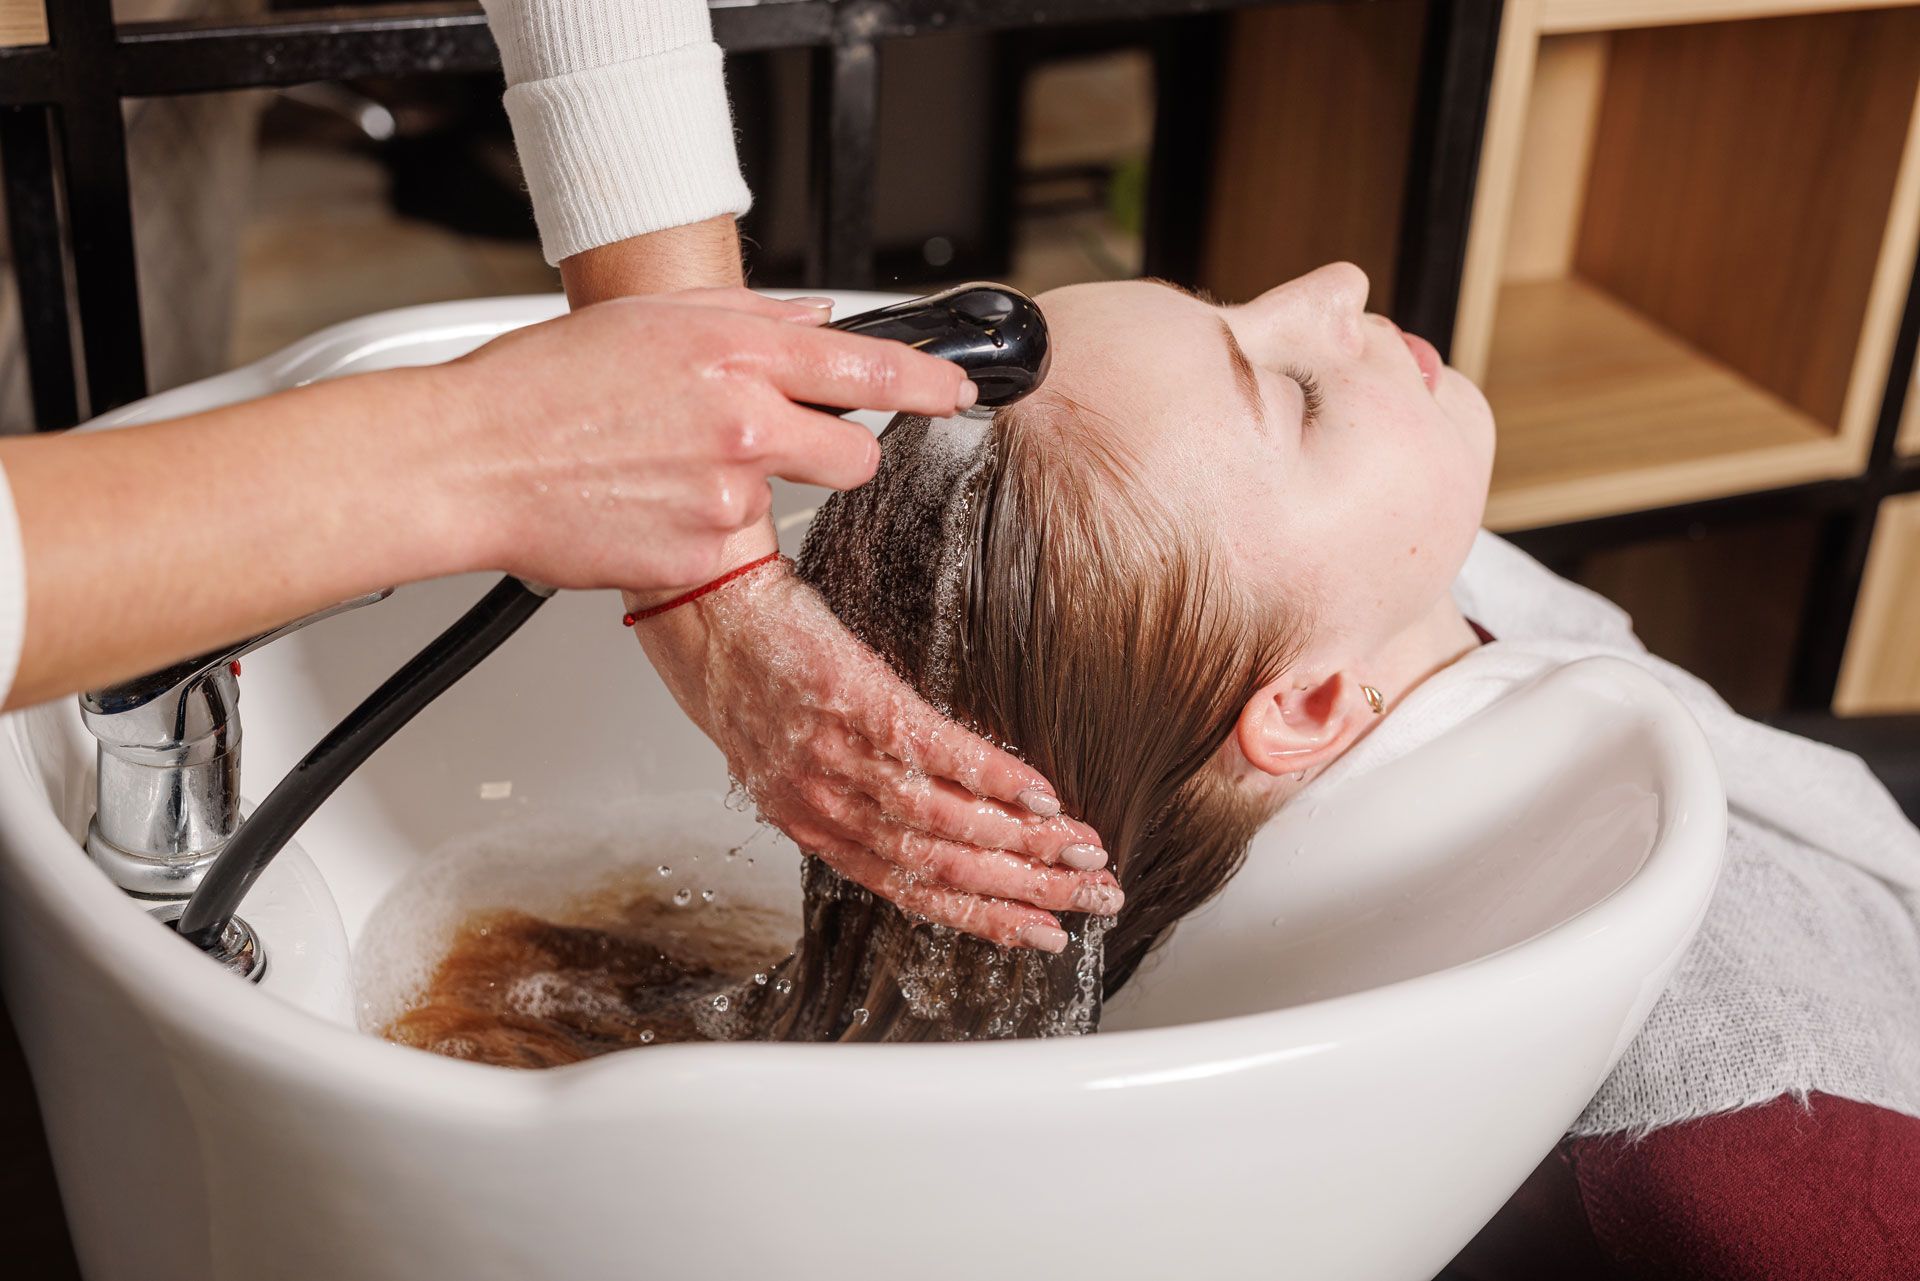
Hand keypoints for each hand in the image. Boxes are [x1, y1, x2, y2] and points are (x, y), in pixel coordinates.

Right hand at [438, 287, 977, 592]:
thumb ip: (746, 320)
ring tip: (669, 471)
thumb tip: (814, 322)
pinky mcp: (703, 558)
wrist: (470, 462)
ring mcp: (726, 496)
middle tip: (775, 445)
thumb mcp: (650, 322)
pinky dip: (702, 535)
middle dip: (833, 455)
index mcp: (734, 353)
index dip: (928, 383)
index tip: (956, 390)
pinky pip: (733, 550)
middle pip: (856, 457)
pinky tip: (647, 507)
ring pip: (786, 503)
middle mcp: (742, 422)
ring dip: (748, 493)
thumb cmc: (540, 388)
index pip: (870, 367)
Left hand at [632, 561, 1118, 952]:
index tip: (1043, 934)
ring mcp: (840, 757)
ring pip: (945, 824)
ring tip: (1085, 852)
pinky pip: (937, 752)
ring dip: (1027, 844)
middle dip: (1029, 891)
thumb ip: (842, 788)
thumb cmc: (744, 667)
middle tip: (1096, 900)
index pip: (912, 891)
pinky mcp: (856, 700)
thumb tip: (913, 810)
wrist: (701, 601)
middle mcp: (826, 805)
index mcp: (812, 823)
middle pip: (942, 869)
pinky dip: (994, 779)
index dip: (984, 918)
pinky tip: (1041, 795)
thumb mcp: (784, 750)